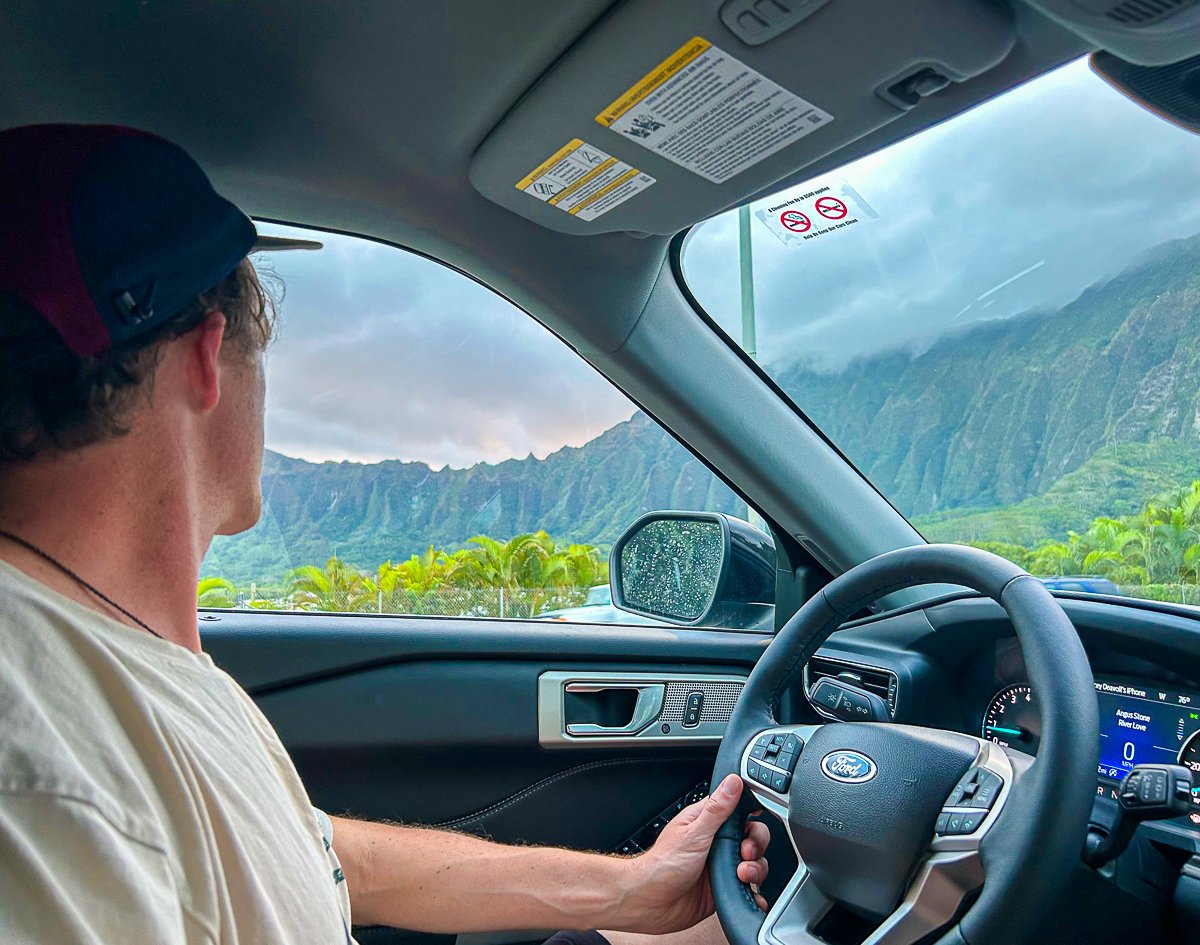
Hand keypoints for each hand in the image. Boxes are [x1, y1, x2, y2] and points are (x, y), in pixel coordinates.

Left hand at [618, 773, 770, 933]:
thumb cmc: (662, 865)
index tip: (754, 825)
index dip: (752, 816)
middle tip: (744, 854)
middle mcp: (717, 842)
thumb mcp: (693, 833)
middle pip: (753, 837)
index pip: (739, 810)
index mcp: (707, 822)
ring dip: (756, 869)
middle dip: (755, 846)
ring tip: (743, 875)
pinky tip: (755, 896)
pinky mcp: (724, 886)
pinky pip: (749, 888)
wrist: (651, 903)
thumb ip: (717, 809)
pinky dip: (756, 892)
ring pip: (754, 862)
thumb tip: (733, 782)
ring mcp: (721, 865)